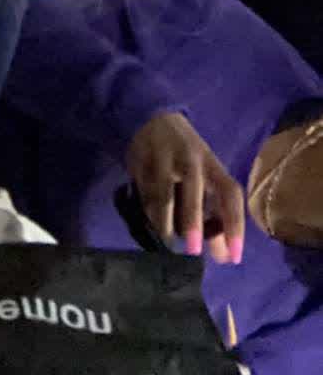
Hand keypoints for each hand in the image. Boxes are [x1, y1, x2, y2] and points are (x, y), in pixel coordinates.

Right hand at [126, 113, 244, 263]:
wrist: (152, 117)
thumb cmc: (187, 158)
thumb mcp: (206, 178)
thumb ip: (215, 216)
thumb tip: (224, 256)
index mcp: (211, 163)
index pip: (230, 193)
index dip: (234, 225)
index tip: (234, 257)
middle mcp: (189, 158)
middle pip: (193, 190)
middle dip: (193, 221)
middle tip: (193, 250)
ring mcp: (162, 156)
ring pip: (163, 195)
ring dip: (165, 222)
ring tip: (169, 240)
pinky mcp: (140, 159)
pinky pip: (144, 193)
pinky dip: (150, 212)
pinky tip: (154, 220)